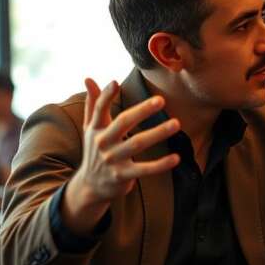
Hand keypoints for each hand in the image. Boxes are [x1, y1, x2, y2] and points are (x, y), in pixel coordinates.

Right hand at [62, 79, 180, 236]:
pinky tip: (176, 158)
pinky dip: (161, 164)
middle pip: (123, 123)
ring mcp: (112, 160)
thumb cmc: (95, 150)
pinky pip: (144, 169)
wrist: (90, 186)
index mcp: (96, 129)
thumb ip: (93, 104)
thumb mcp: (91, 128)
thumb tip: (88, 78)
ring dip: (158, 133)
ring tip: (176, 123)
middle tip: (161, 100)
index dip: (106, 96)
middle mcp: (102, 143)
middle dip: (142, 111)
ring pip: (138, 144)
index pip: (99, 109)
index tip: (116, 82)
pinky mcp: (122, 175)